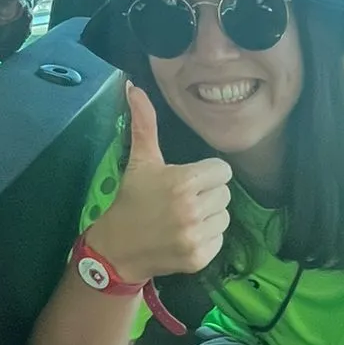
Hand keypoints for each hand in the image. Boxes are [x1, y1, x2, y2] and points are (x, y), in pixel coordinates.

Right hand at [85, 83, 231, 283]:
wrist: (118, 248)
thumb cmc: (132, 199)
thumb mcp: (140, 160)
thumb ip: (144, 123)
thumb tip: (133, 86)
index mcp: (183, 182)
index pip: (222, 170)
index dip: (206, 173)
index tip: (188, 180)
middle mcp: (191, 210)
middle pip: (225, 193)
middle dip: (208, 194)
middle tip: (184, 199)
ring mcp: (195, 236)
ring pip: (225, 216)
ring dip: (209, 216)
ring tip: (185, 217)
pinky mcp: (199, 258)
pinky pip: (220, 239)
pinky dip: (207, 238)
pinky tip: (185, 235)